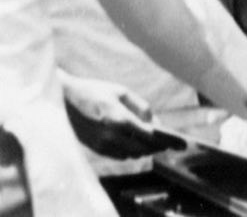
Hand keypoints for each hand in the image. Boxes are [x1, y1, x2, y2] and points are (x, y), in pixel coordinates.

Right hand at [59, 76, 181, 158]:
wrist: (64, 100)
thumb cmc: (95, 91)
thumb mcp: (121, 91)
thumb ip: (141, 106)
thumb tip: (155, 122)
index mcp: (120, 119)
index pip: (151, 136)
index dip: (168, 141)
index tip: (182, 143)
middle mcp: (113, 135)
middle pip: (144, 148)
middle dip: (158, 147)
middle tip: (171, 144)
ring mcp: (103, 145)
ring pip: (132, 154)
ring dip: (145, 150)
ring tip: (157, 144)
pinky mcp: (96, 149)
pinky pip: (120, 155)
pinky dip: (131, 151)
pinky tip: (137, 145)